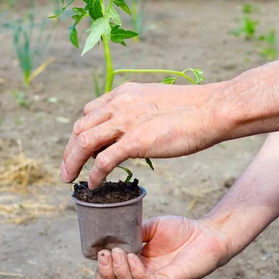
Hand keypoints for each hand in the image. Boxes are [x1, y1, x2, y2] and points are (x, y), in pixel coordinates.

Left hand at [61, 81, 225, 188]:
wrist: (210, 110)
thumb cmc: (191, 109)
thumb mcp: (155, 103)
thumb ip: (137, 113)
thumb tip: (130, 131)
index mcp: (123, 94)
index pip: (89, 113)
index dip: (81, 133)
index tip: (81, 149)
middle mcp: (118, 104)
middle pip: (80, 128)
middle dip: (70, 150)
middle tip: (68, 168)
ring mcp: (125, 122)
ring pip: (84, 143)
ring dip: (72, 162)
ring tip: (70, 179)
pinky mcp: (134, 141)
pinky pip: (103, 161)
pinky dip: (94, 174)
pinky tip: (93, 185)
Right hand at [95, 215, 229, 278]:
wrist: (208, 232)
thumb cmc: (181, 230)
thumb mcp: (150, 228)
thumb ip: (132, 233)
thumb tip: (112, 234)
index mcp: (137, 268)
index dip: (102, 270)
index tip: (99, 252)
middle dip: (106, 275)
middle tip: (104, 255)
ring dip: (120, 273)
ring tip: (117, 253)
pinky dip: (138, 273)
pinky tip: (133, 258)